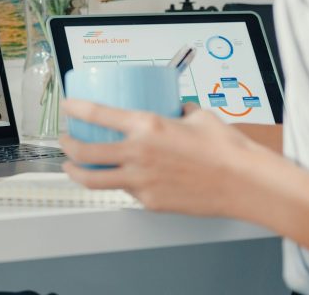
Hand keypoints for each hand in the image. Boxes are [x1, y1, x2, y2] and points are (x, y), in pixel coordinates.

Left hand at [60, 99, 261, 216]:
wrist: (245, 183)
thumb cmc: (226, 149)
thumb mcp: (198, 116)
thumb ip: (178, 111)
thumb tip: (172, 107)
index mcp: (146, 126)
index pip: (97, 114)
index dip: (75, 109)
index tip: (66, 107)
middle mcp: (137, 153)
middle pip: (84, 152)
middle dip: (67, 145)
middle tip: (64, 141)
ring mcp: (141, 180)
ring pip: (94, 179)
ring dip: (75, 172)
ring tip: (70, 167)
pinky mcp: (149, 201)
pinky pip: (126, 191)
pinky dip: (119, 184)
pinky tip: (119, 179)